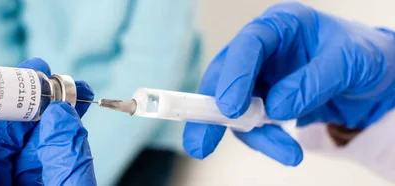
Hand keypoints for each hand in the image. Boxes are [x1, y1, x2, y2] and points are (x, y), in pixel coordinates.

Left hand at [0, 58, 96, 185]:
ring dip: (42, 110)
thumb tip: (61, 115)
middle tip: (38, 71)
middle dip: (12, 99)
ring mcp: (12, 185)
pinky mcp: (36, 183)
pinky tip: (72, 109)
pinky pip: (42, 152)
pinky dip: (59, 130)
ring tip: (68, 89)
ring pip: (20, 140)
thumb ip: (64, 163)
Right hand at [183, 2, 394, 165]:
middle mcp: (261, 50)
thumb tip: (276, 108)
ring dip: (254, 136)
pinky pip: (252, 124)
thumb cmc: (360, 54)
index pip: (248, 43)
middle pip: (223, 77)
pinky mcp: (261, 101)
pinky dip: (266, 141)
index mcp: (280, 25)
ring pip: (235, 108)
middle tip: (202, 144)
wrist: (372, 76)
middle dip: (211, 114)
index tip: (229, 107)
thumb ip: (312, 82)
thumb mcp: (348, 61)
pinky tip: (288, 152)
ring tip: (288, 154)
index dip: (234, 74)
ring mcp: (258, 77)